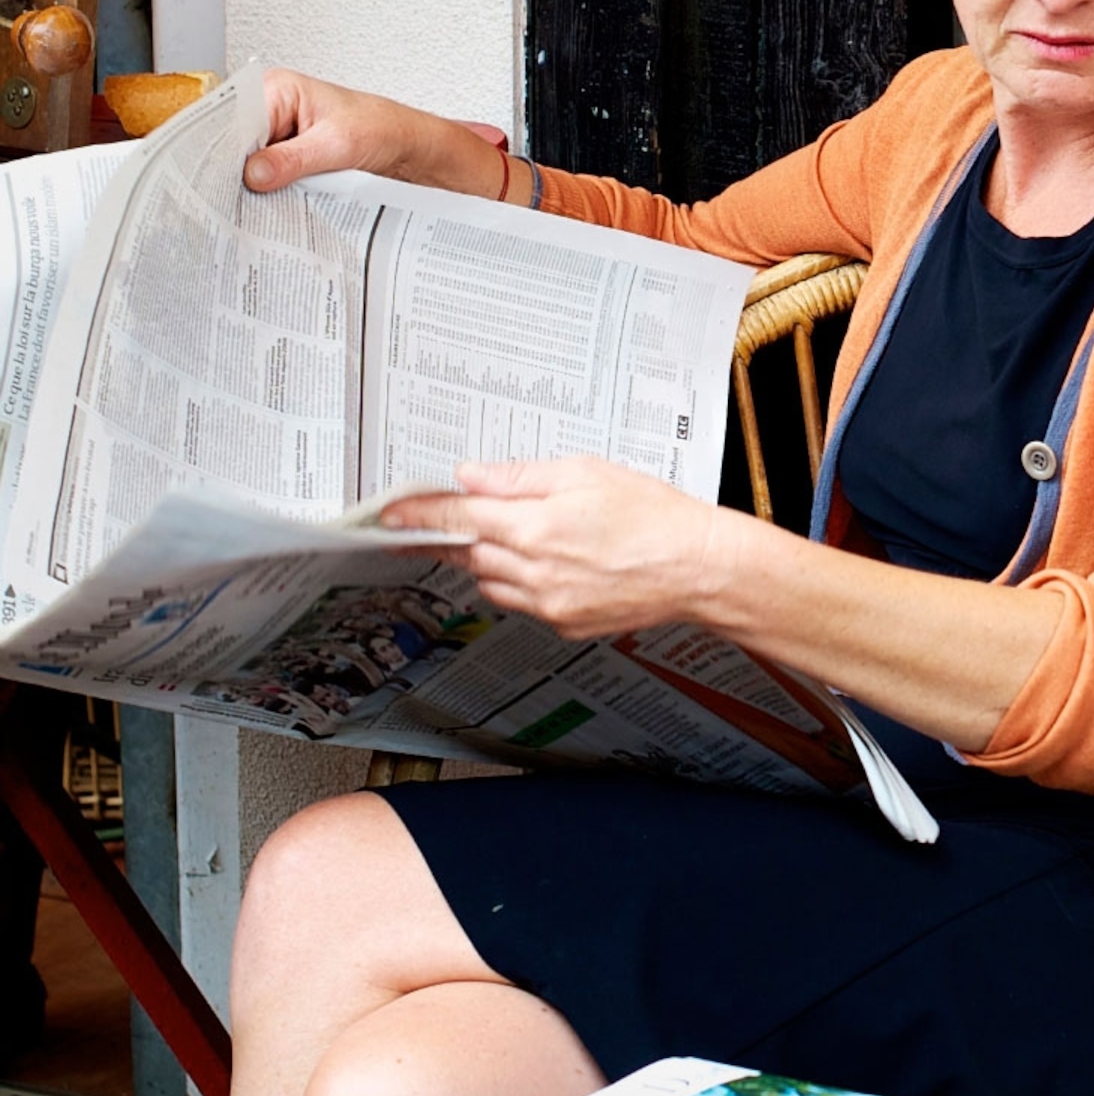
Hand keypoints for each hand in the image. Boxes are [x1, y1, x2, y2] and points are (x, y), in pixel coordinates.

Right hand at [242, 68, 506, 199]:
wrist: (407, 144)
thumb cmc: (381, 129)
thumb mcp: (337, 145)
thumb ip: (292, 160)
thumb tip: (252, 175)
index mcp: (276, 89)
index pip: (232, 121)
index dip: (221, 152)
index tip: (216, 180)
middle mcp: (270, 107)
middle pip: (234, 143)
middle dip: (233, 171)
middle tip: (226, 200)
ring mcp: (276, 132)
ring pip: (246, 162)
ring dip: (249, 184)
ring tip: (244, 205)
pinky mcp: (285, 153)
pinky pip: (264, 173)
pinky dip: (264, 189)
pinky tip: (263, 204)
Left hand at [384, 458, 759, 640]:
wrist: (700, 568)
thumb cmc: (656, 516)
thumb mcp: (589, 472)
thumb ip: (522, 476)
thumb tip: (472, 477)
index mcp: (536, 526)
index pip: (457, 516)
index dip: (418, 513)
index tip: (391, 513)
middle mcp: (534, 570)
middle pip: (466, 551)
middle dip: (448, 535)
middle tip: (432, 523)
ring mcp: (547, 603)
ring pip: (489, 580)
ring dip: (484, 559)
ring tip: (511, 537)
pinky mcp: (563, 623)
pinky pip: (520, 602)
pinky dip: (517, 582)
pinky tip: (545, 563)